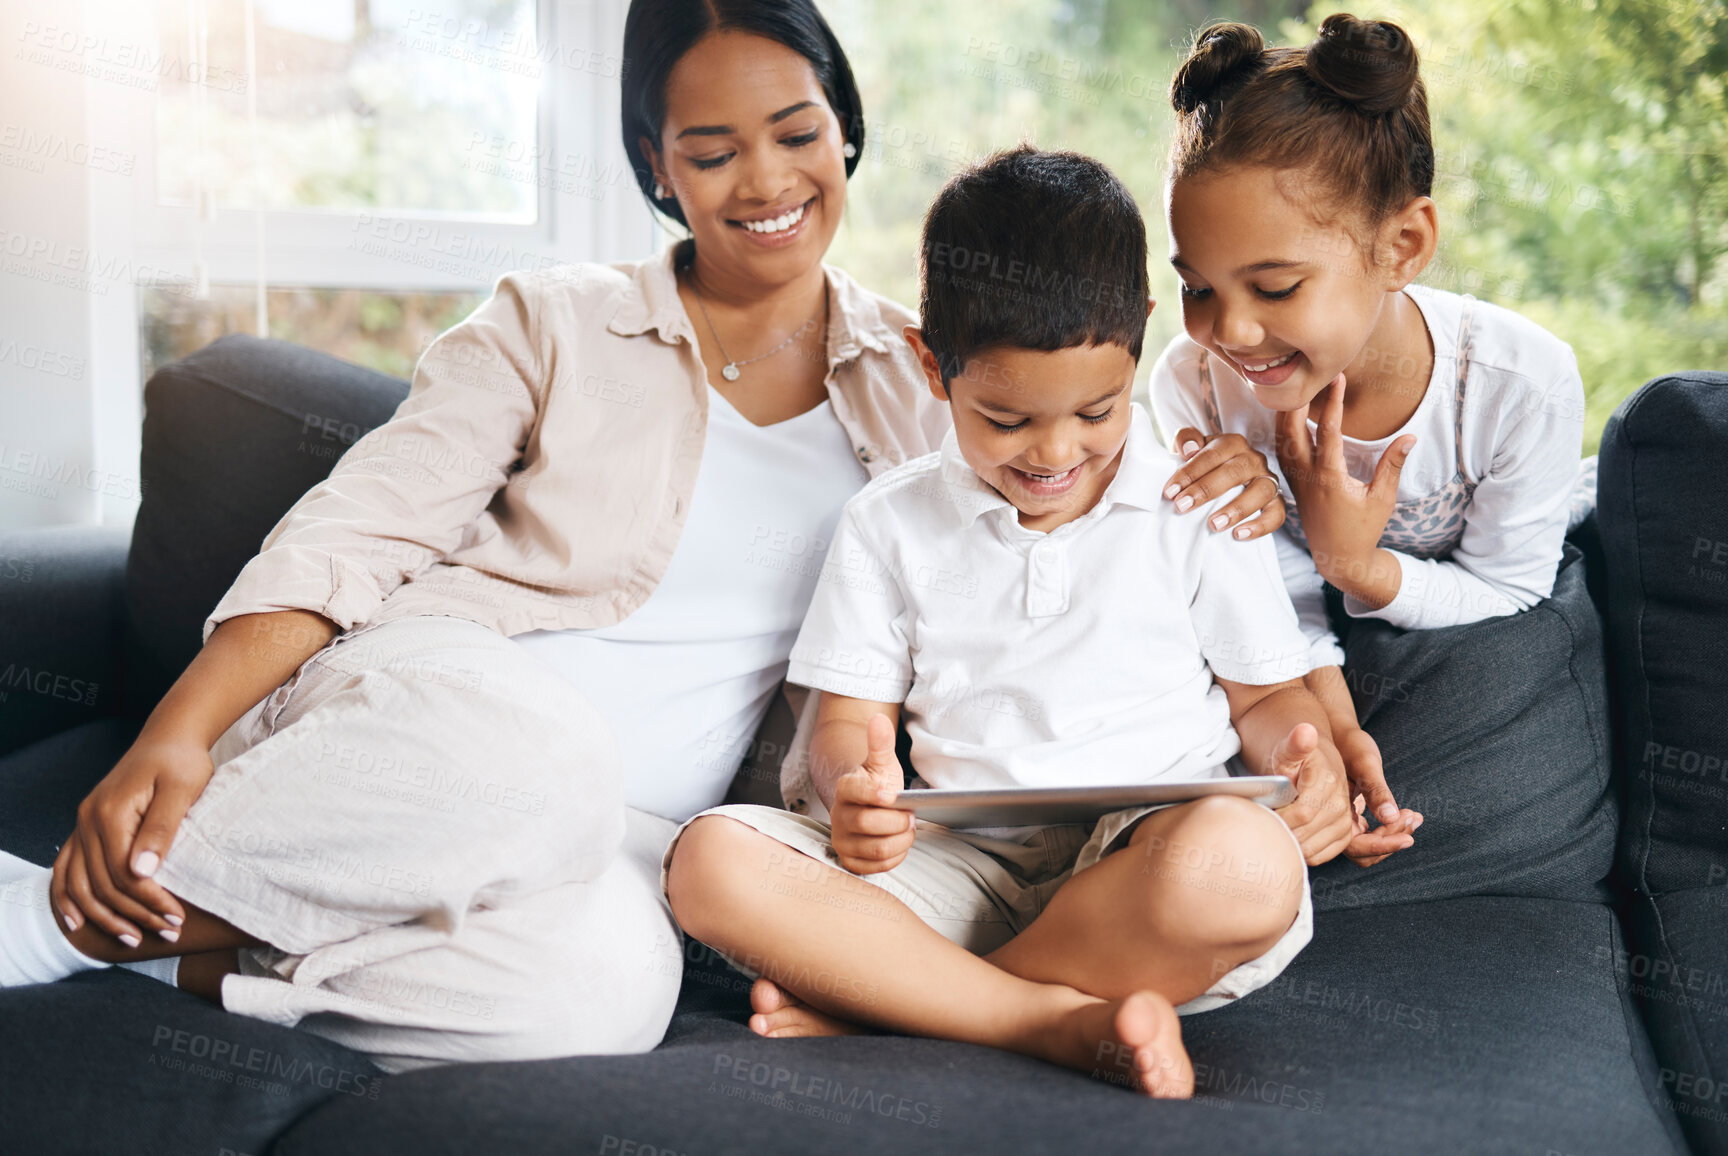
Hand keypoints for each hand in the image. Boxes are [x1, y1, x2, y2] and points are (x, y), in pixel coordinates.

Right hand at [50, 734, 209, 944]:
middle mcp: (88, 820)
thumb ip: (161, 829)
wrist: (168, 737)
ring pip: (80, 883)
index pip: (124, 874)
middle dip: (135, 914)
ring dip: (104, 916)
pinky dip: (67, 897)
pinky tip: (77, 923)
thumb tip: (141, 872)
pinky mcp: (87, 827)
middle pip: (102, 884)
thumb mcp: (182, 790)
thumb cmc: (182, 761)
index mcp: (111, 813)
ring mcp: (82, 824)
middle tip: (170, 933)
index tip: (177, 918)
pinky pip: (66, 868)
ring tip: (134, 940)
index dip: (150, 901)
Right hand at [830, 714, 914, 875]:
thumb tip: (878, 718)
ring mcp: (842, 841)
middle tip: (910, 816)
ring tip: (907, 830)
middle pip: (868, 825)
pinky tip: (899, 844)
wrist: (867, 809)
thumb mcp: (882, 764)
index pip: (856, 792)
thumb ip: (881, 743)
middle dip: (897, 822)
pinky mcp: (850, 861)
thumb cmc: (878, 785)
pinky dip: (895, 857)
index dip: (876, 796)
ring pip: (875, 849)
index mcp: (845, 789)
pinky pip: (875, 867)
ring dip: (900, 841)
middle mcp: (838, 816)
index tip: (893, 796)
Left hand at [1163, 428, 1286, 540]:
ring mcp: (1268, 480)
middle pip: (1234, 472)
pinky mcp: (1276, 502)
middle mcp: (1253, 459)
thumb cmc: (1206, 464)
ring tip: (1214, 525)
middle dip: (1206, 490)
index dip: (1190, 472)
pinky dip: (1260, 526)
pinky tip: (1239, 535)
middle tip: (1182, 506)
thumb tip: (1188, 449)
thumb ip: (1186, 440)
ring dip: (1237, 509)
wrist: (1228, 477)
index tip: (1170, 492)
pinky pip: (1276, 514)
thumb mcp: (1193, 448)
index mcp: (1232, 444)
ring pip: (1261, 491)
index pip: (1212, 455)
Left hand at [1262, 722, 1354, 865]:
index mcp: (1328, 781)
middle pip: (1306, 834)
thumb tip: (1306, 731)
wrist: (1311, 763)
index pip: (1302, 813)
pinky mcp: (1343, 834)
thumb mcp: (1288, 747)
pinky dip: (1302, 851)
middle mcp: (1342, 803)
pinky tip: (1289, 837)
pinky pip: (1321, 855)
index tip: (1263, 813)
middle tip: (1264, 822)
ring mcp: (1344, 821)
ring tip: (1275, 828)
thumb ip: (1295, 743)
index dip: (1279, 818)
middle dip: (1281, 832)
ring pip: (1312, 849)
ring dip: (1290, 844)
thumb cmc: (1292, 756)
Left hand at [1274, 374, 1412, 601]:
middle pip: (1292, 430)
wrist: (1338, 558)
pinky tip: (1287, 416)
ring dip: (1286, 413)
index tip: (1338, 378)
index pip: (1328, 431)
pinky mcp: (1292, 485)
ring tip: (1295, 387)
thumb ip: (1392, 466)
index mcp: (1329, 478)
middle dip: (1299, 400)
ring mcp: (1295, 481)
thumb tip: (1410, 437)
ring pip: (1281, 440)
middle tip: (1308, 373)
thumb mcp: (1383, 499)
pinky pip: (1281, 452)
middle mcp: (1306, 476)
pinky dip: (1282, 431)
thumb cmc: (1363, 529)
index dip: (1333, 402)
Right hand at [1333, 727, 1422, 867]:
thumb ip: (1376, 790)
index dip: (1382, 845)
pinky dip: (1390, 827)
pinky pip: (1370, 833)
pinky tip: (1407, 813)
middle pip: (1363, 852)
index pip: (1355, 846)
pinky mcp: (1351, 816)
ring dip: (1393, 836)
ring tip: (1414, 817)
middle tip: (1412, 818)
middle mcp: (1332, 822)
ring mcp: (1341, 820)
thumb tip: (1390, 817)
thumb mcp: (1365, 763)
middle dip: (1391, 841)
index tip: (1408, 837)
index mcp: (1329, 813)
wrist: (1338, 732)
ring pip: (1368, 845)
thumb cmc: (1348, 743)